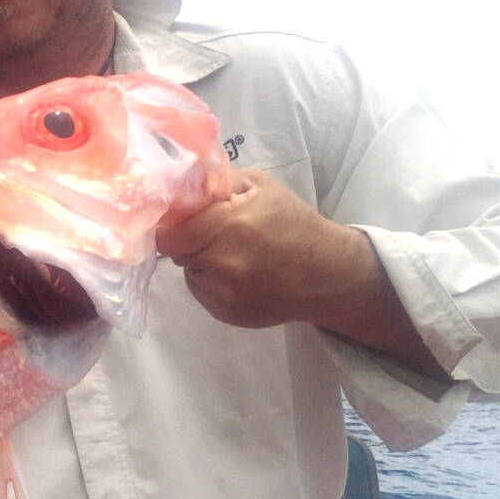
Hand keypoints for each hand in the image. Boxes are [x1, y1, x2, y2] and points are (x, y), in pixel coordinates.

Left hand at [154, 169, 368, 329]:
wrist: (329, 274)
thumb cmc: (295, 224)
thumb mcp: (261, 187)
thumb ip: (218, 184)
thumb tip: (182, 185)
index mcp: (230, 226)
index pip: (170, 233)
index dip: (171, 225)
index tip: (179, 220)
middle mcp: (222, 264)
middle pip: (177, 252)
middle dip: (188, 241)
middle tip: (213, 233)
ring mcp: (223, 294)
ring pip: (189, 273)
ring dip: (200, 262)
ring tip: (233, 254)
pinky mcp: (226, 314)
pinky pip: (201, 292)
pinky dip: (212, 282)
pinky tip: (239, 275)